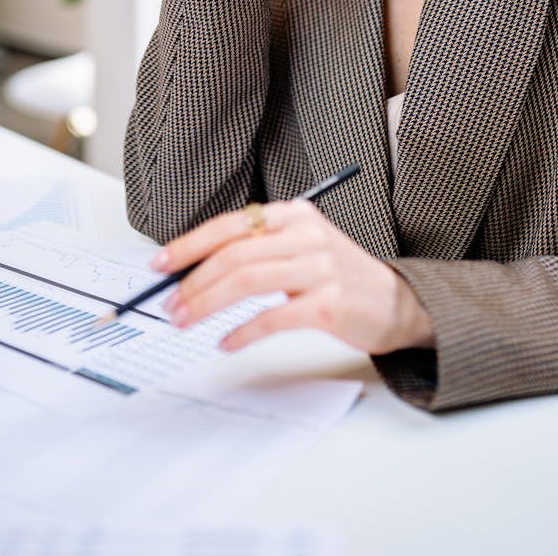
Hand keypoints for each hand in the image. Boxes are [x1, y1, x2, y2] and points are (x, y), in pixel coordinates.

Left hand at [151, 201, 434, 354]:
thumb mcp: (301, 249)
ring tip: (185, 321)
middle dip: (193, 281)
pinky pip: (273, 317)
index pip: (231, 225)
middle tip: (169, 305)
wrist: (396, 302)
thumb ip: (257, 251)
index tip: (160, 264)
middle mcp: (307, 234)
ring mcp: (320, 268)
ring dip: (207, 304)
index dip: (190, 245)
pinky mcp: (329, 303)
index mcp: (295, 214)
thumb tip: (195, 271)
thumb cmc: (339, 278)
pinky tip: (225, 342)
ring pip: (247, 281)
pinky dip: (242, 332)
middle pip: (234, 254)